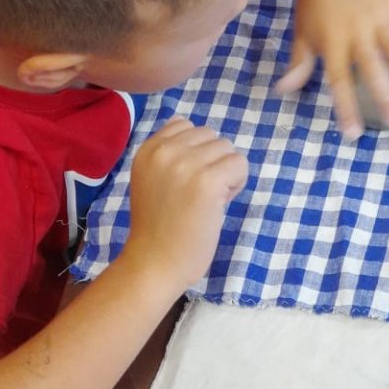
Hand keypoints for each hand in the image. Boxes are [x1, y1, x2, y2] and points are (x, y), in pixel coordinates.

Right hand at [125, 118, 247, 285]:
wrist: (154, 263)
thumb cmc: (158, 227)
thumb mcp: (152, 178)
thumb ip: (169, 154)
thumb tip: (200, 132)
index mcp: (148, 148)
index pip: (186, 125)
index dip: (194, 153)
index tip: (184, 182)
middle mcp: (164, 150)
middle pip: (210, 136)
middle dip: (211, 162)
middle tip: (197, 196)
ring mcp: (186, 164)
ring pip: (228, 149)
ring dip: (225, 173)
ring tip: (206, 201)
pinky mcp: (208, 181)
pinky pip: (240, 164)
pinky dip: (237, 183)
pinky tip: (219, 204)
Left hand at [275, 0, 388, 139]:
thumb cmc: (312, 5)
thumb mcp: (302, 34)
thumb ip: (298, 64)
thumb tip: (282, 91)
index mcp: (331, 41)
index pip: (338, 80)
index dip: (345, 108)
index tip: (353, 133)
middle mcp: (355, 31)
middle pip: (372, 68)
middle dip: (386, 96)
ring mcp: (376, 18)